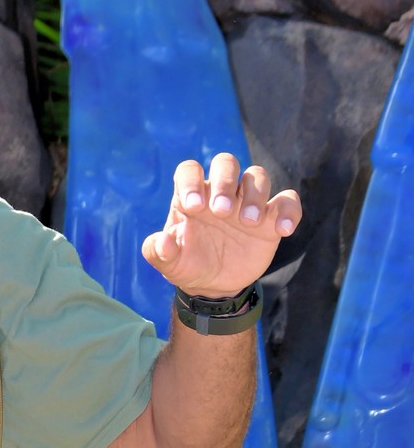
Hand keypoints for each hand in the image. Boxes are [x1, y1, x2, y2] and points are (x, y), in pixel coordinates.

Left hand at [142, 154, 300, 296]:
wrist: (215, 285)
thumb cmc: (189, 265)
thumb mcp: (170, 264)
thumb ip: (158, 252)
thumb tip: (162, 242)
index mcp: (192, 196)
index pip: (189, 170)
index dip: (191, 181)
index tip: (194, 207)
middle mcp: (220, 192)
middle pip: (226, 163)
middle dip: (225, 182)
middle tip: (223, 212)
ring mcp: (247, 202)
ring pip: (257, 176)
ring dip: (255, 195)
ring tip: (248, 223)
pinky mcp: (271, 217)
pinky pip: (287, 201)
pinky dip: (288, 211)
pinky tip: (282, 230)